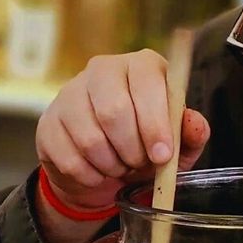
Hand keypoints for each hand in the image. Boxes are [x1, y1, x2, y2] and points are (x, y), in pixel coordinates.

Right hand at [35, 49, 211, 212]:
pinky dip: (91, 176)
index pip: (146, 81)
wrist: (103, 169)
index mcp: (141, 66)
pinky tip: (99, 172)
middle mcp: (102, 70)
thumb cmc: (146, 147)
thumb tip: (194, 124)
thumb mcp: (178, 145)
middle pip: (113, 110)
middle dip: (132, 149)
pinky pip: (70, 158)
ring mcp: (70, 94)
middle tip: (139, 164)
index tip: (162, 155)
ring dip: (112, 165)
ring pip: (90, 138)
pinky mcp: (48, 123)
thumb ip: (190, 134)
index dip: (155, 122)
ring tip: (121, 166)